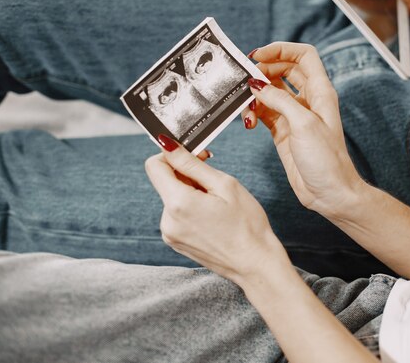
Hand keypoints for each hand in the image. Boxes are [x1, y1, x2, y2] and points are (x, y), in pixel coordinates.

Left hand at [145, 135, 287, 282]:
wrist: (255, 264)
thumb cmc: (247, 224)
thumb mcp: (224, 185)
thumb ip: (192, 164)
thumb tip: (167, 145)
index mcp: (178, 203)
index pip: (154, 166)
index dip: (172, 155)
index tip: (194, 156)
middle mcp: (167, 220)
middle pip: (165, 182)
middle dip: (186, 174)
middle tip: (214, 179)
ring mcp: (169, 234)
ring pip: (172, 198)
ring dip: (190, 192)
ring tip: (217, 203)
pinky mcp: (175, 242)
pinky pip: (176, 214)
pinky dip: (190, 208)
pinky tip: (212, 216)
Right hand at [243, 43, 365, 220]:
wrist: (329, 193)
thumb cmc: (326, 160)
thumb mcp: (303, 124)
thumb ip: (279, 101)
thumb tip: (256, 85)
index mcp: (321, 92)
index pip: (304, 56)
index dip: (282, 50)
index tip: (259, 55)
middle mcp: (308, 100)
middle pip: (284, 70)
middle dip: (263, 70)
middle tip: (246, 79)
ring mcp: (294, 115)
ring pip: (271, 92)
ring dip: (256, 94)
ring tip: (246, 104)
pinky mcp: (283, 131)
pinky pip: (264, 112)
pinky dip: (253, 112)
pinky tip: (248, 120)